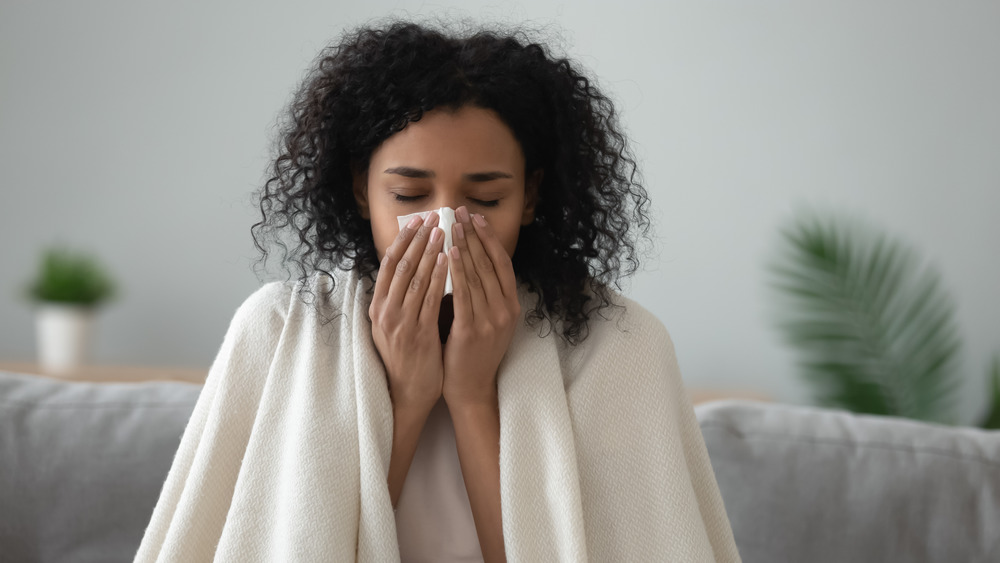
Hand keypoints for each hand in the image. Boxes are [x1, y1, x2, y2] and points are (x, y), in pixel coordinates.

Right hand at [369, 212, 449, 410]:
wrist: (406, 393)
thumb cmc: (405, 358)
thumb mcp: (393, 325)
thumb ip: (399, 299)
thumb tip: (411, 268)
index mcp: (377, 307)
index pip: (388, 264)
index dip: (403, 240)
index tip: (416, 221)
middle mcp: (384, 312)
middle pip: (400, 265)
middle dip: (418, 239)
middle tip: (434, 217)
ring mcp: (399, 323)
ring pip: (414, 278)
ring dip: (430, 252)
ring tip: (443, 231)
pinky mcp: (417, 334)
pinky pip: (429, 299)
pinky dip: (439, 276)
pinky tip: (449, 260)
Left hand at [442, 206, 520, 406]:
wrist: (471, 387)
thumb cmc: (472, 351)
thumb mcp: (486, 319)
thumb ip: (481, 292)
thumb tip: (465, 257)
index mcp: (511, 305)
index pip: (502, 263)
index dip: (489, 238)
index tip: (476, 218)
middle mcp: (505, 310)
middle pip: (489, 264)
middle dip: (473, 236)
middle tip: (460, 212)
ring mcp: (491, 320)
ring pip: (477, 275)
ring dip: (464, 246)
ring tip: (452, 225)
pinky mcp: (473, 330)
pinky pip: (464, 294)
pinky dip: (456, 271)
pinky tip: (448, 254)